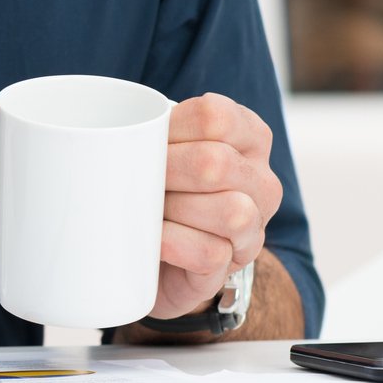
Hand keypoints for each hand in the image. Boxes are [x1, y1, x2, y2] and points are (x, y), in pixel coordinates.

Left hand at [150, 93, 284, 319]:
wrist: (158, 246)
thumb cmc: (159, 182)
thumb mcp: (161, 145)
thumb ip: (154, 131)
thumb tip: (121, 137)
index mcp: (248, 137)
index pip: (216, 117)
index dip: (171, 128)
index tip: (146, 141)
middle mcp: (261, 182)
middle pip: (217, 164)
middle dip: (167, 170)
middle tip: (139, 178)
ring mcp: (254, 227)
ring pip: (231, 212)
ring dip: (175, 209)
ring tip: (149, 209)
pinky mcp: (232, 265)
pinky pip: (211, 254)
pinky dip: (173, 244)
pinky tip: (153, 239)